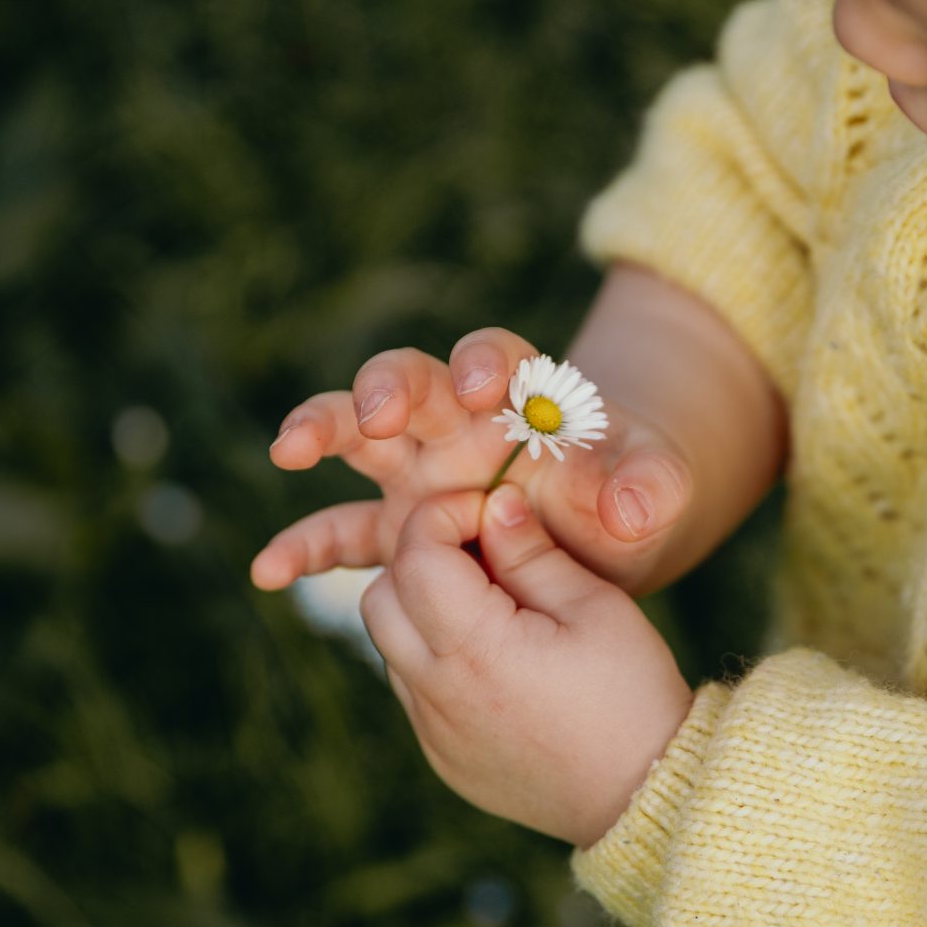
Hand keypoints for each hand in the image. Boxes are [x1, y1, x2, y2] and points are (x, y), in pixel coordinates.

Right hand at [249, 327, 693, 596]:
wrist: (608, 536)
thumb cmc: (632, 493)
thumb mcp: (656, 490)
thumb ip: (653, 488)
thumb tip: (627, 507)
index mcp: (519, 394)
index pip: (494, 357)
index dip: (484, 364)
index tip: (482, 387)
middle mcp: (456, 421)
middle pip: (408, 379)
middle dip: (386, 387)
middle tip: (375, 412)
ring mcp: (418, 472)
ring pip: (357, 436)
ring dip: (320, 432)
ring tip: (287, 450)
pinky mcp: (398, 528)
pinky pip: (343, 532)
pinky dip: (305, 546)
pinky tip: (270, 570)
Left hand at [359, 482, 693, 847]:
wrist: (648, 797)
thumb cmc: (632, 696)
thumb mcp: (595, 607)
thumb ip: (532, 552)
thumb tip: (495, 505)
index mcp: (473, 648)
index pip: (416, 554)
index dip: (445, 516)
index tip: (489, 512)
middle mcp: (436, 693)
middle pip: (380, 597)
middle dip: (422, 560)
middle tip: (485, 555)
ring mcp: (433, 732)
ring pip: (391, 644)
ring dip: (426, 612)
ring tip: (497, 609)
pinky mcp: (441, 757)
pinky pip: (415, 690)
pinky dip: (438, 659)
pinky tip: (500, 659)